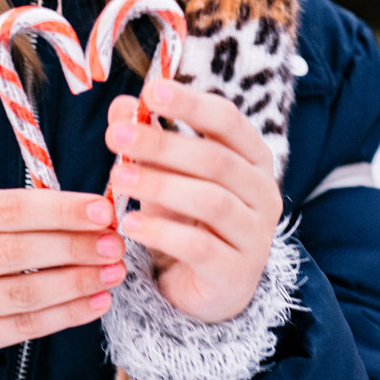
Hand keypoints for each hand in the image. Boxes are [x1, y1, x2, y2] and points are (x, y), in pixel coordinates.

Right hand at [0, 188, 124, 369]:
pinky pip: (22, 327)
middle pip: (15, 252)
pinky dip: (65, 315)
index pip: (8, 209)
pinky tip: (94, 303)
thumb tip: (89, 213)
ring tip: (112, 273)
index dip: (59, 210)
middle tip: (115, 244)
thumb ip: (16, 213)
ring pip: (23, 294)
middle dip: (73, 247)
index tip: (102, 211)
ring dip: (76, 283)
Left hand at [105, 80, 283, 322]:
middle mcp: (263, 192)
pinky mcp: (237, 273)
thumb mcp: (167, 173)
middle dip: (162, 144)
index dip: (190, 103)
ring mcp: (255, 235)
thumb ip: (148, 137)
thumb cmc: (188, 218)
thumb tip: (121, 106)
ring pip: (210, 201)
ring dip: (159, 186)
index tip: (151, 91)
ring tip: (119, 178)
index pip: (227, 119)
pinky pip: (200, 247)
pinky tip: (130, 225)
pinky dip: (162, 233)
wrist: (206, 288)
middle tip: (116, 136)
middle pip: (215, 159)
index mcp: (253, 156)